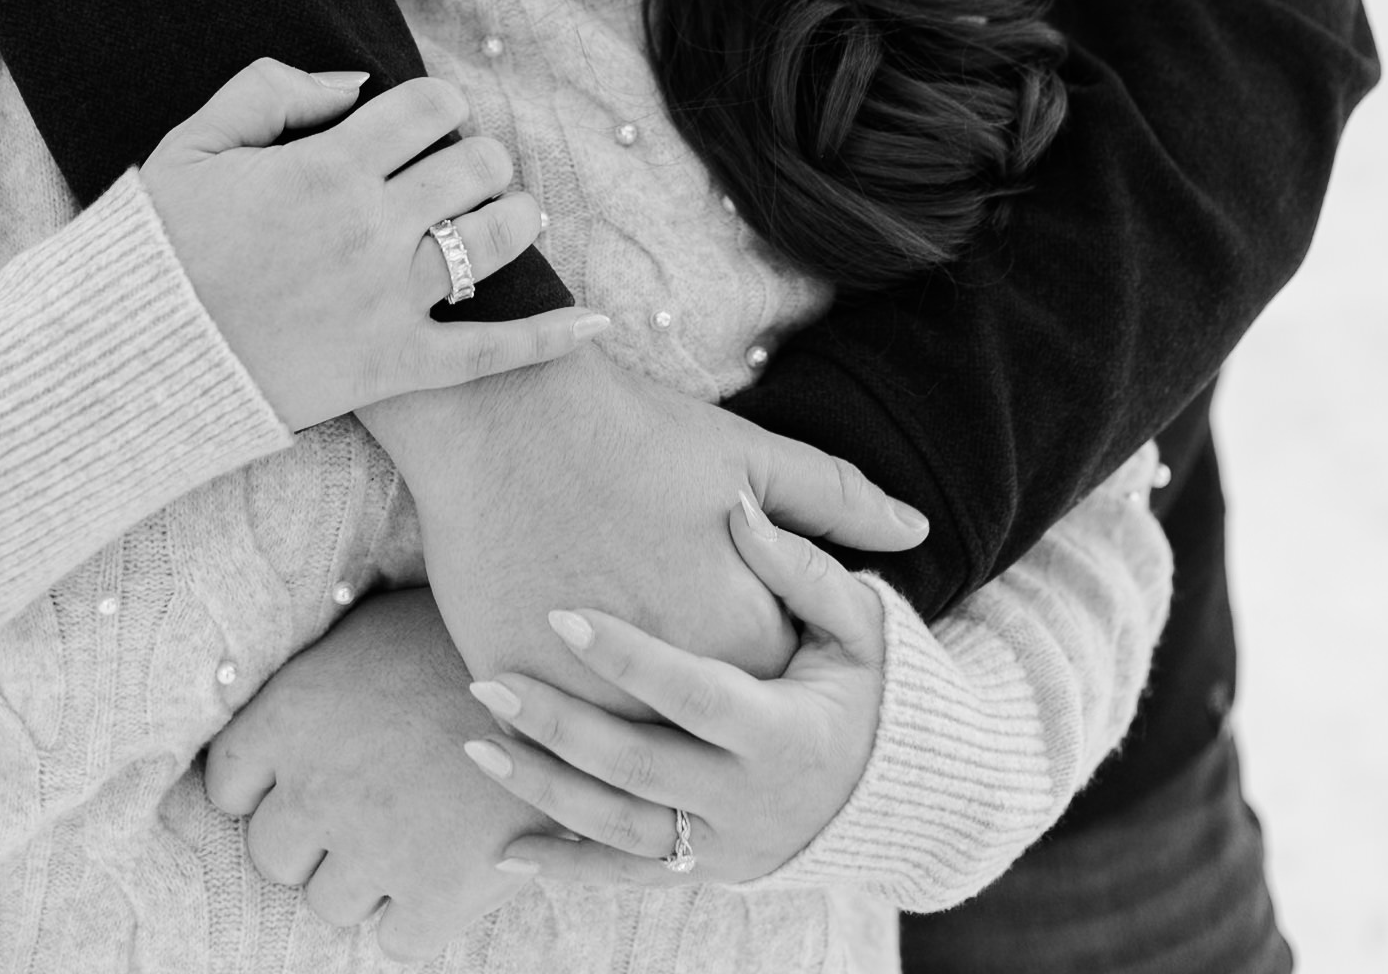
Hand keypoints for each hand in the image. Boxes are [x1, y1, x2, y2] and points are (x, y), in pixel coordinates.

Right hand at [139, 59, 605, 427]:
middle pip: (476, 164)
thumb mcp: (194, 142)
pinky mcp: (393, 366)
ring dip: (515, 215)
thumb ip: (270, 89)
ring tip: (505, 214)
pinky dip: (551, 336)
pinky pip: (492, 352)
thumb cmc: (157, 248)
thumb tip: (357, 84)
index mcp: (327, 165)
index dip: (439, 103)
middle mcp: (371, 228)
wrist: (129, 361)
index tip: (425, 119)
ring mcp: (389, 301)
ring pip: (497, 238)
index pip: (430, 106)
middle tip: (457, 170)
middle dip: (477, 155)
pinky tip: (597, 321)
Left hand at [205, 587, 544, 961]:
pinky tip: (444, 864)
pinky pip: (396, 940)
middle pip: (272, 854)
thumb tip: (281, 703)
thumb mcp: (372, 630)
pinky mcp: (437, 893)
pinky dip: (417, 914)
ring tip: (410, 830)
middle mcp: (318, 788)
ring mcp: (375, 849)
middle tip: (360, 808)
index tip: (298, 779)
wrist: (561, 665)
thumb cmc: (462, 635)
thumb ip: (316, 680)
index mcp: (293, 715)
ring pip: (329, 903)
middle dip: (310, 837)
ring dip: (363, 877)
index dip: (262, 786)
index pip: (226, 785)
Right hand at [363, 345, 922, 703]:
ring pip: (621, 746)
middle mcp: (668, 683)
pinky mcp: (514, 681)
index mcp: (739, 632)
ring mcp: (583, 692)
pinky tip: (560, 688)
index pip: (780, 686)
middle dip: (707, 702)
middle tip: (680, 637)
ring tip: (622, 678)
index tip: (745, 625)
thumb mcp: (748, 454)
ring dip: (628, 723)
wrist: (501, 410)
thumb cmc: (631, 427)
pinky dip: (560, 716)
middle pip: (706, 728)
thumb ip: (837, 501)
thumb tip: (916, 529)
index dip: (769, 657)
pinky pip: (546, 731)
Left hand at [467, 488, 885, 886]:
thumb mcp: (859, 623)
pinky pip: (627, 878)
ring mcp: (725, 848)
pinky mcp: (708, 873)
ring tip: (477, 743)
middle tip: (489, 680)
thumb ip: (801, 567)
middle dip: (558, 725)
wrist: (910, 796)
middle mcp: (750, 803)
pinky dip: (566, 867)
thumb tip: (739, 508)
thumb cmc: (873, 685)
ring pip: (619, 831)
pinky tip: (505, 850)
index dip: (627, 657)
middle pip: (637, 767)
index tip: (562, 612)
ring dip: (543, 791)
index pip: (692, 693)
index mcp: (784, 732)